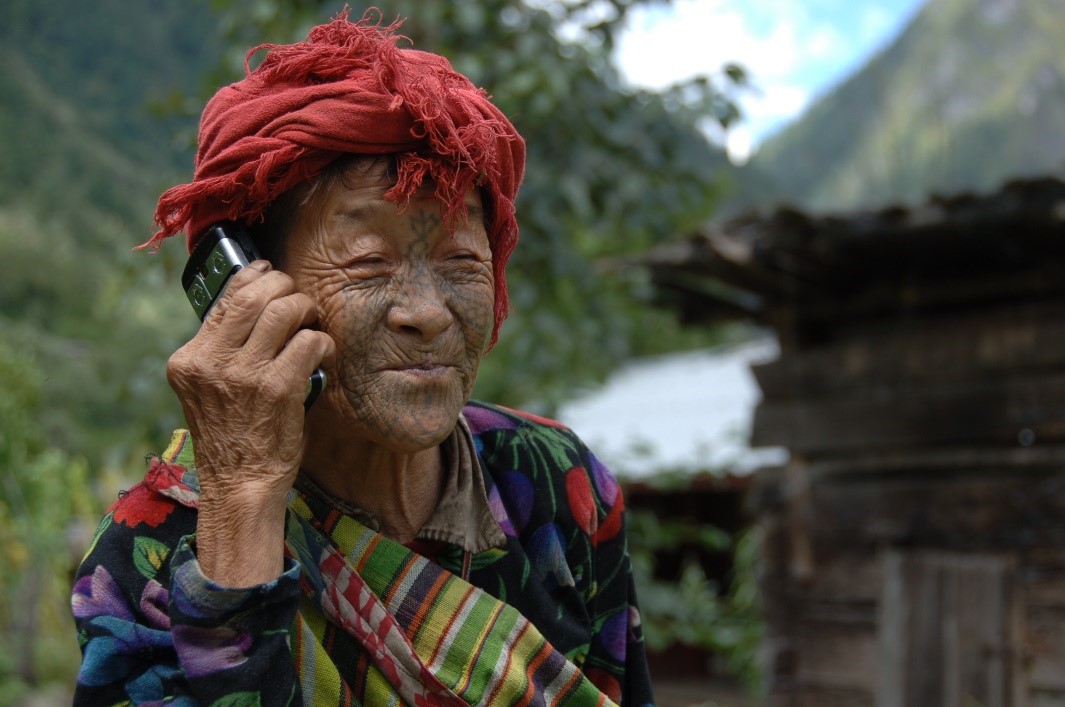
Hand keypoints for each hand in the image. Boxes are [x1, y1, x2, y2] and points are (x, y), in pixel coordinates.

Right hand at [167, 260, 335, 585]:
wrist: (240, 487)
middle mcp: (210, 362)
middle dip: (286, 289)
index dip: (255, 276)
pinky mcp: (277, 388)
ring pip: (285, 310)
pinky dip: (323, 343)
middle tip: (301, 303)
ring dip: (307, 311)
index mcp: (189, 360)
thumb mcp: (209, 390)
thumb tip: (256, 305)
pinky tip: (323, 355)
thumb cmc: (233, 437)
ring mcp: (243, 375)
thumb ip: (223, 352)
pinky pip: (309, 342)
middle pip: (255, 295)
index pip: (224, 298)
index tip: (272, 272)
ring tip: (313, 325)